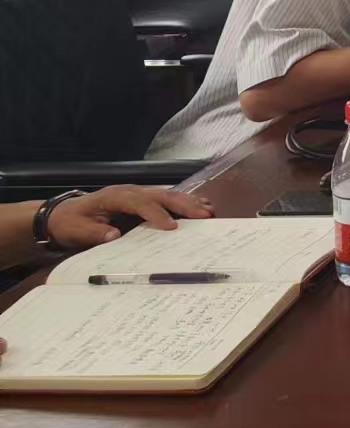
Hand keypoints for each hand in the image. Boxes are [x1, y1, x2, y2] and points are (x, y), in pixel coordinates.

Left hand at [45, 186, 214, 250]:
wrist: (63, 215)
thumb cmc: (71, 223)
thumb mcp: (77, 231)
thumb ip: (94, 233)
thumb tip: (114, 236)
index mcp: (115, 196)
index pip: (140, 203)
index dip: (157, 215)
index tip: (172, 228)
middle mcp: (130, 191)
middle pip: (161, 195)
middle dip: (184, 205)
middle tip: (204, 215)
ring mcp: (138, 192)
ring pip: (168, 194)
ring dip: (189, 202)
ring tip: (209, 210)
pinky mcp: (142, 198)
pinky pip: (166, 198)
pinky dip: (184, 201)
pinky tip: (200, 204)